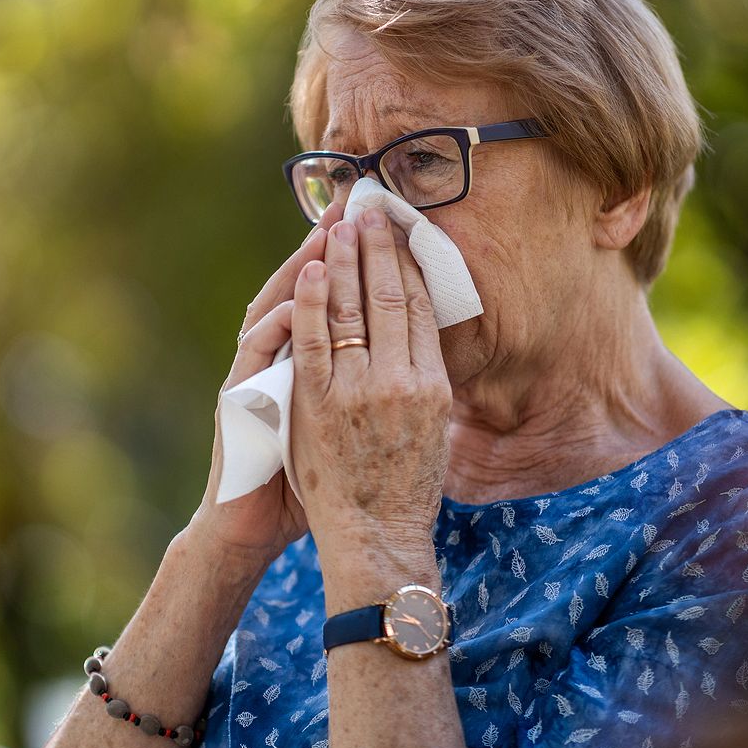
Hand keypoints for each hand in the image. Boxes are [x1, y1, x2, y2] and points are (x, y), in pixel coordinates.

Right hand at [188, 199, 345, 566]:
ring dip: (300, 272)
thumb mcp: (337, 420)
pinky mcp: (238, 400)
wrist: (254, 525)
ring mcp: (255, 376)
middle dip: (332, 247)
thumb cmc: (305, 477)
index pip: (331, 297)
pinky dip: (275, 325)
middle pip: (304, 290)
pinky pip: (256, 354)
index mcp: (306, 361)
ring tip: (324, 238)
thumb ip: (361, 379)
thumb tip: (412, 350)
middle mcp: (278, 360)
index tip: (381, 222)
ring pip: (276, 309)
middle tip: (354, 206)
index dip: (353, 260)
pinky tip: (294, 302)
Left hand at [288, 208, 452, 554]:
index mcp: (433, 386)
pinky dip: (313, 300)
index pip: (422, 308)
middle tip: (372, 210)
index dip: (411, 264)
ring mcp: (359, 390)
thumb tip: (419, 335)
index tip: (403, 232)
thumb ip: (424, 381)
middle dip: (380, 248)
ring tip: (342, 225)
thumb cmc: (406, 488)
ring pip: (354, 309)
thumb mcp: (433, 429)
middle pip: (391, 297)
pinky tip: (313, 269)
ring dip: (348, 260)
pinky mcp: (318, 403)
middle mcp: (401, 381)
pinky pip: (314, 339)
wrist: (374, 537)